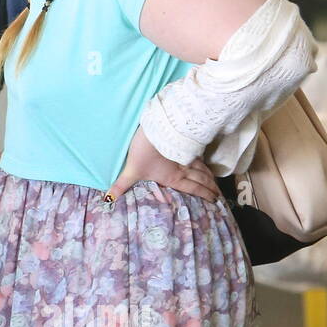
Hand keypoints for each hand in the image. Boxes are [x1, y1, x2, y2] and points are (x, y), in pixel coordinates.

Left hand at [104, 126, 221, 204]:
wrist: (156, 126)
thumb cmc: (144, 150)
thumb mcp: (132, 170)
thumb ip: (121, 185)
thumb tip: (107, 199)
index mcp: (173, 177)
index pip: (193, 189)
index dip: (204, 194)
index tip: (214, 200)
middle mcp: (183, 168)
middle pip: (201, 179)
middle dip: (211, 188)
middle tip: (220, 196)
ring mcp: (186, 156)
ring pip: (202, 168)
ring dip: (210, 176)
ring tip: (217, 183)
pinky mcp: (185, 144)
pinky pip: (199, 156)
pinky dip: (205, 162)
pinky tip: (207, 163)